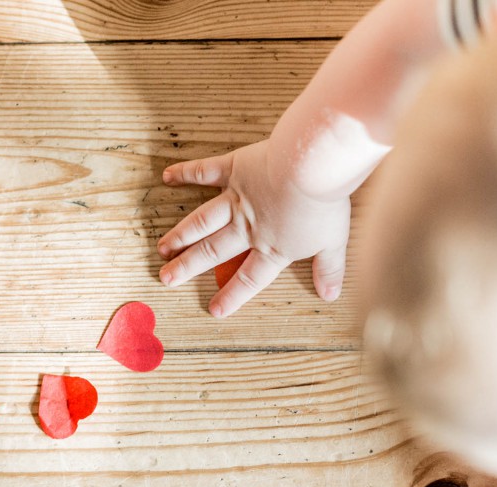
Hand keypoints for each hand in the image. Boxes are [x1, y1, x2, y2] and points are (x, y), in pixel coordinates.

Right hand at [158, 139, 351, 317]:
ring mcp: (238, 199)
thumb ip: (329, 269)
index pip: (249, 278)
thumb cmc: (324, 204)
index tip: (213, 310)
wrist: (312, 166)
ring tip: (162, 247)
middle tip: (166, 278)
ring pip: (203, 221)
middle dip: (188, 267)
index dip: (232, 296)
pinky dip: (186, 173)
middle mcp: (248, 227)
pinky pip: (206, 171)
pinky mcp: (235, 169)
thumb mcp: (334, 242)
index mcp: (272, 247)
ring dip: (181, 234)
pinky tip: (168, 177)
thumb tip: (329, 295)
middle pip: (213, 251)